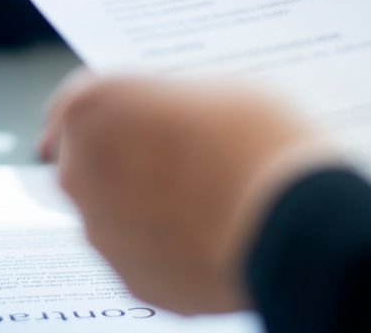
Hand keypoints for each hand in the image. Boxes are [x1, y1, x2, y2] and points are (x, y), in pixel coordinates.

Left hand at [39, 73, 342, 313]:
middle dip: (125, 155)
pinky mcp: (133, 280)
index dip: (110, 106)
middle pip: (90, 159)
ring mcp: (103, 235)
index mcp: (92, 109)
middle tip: (179, 152)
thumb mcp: (217, 90)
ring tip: (205, 196)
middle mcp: (81, 174)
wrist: (295, 225)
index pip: (74, 102)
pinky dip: (165, 244)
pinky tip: (210, 231)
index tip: (129, 112)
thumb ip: (171, 103)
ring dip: (144, 202)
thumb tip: (173, 118)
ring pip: (114, 211)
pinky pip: (141, 253)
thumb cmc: (258, 144)